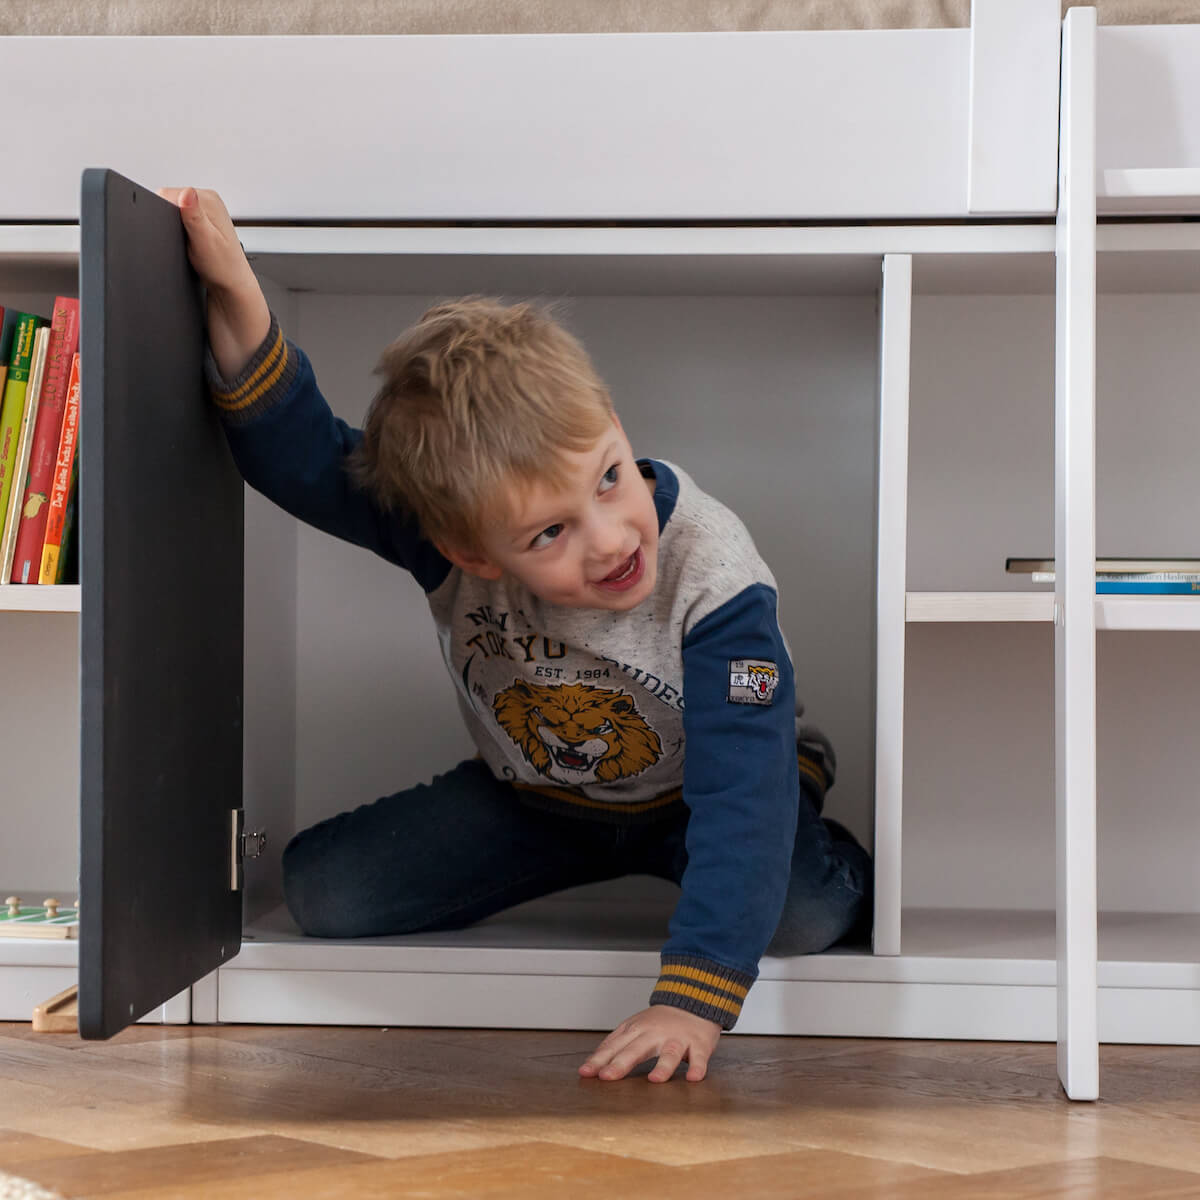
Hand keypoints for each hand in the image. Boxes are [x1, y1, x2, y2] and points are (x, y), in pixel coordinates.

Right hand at [157, 186, 270, 379]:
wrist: (231, 288)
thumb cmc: (224, 269)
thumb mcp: (205, 241)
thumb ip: (195, 216)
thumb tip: (187, 193)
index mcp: (209, 199)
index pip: (167, 194)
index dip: (162, 214)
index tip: (177, 233)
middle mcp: (207, 201)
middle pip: (168, 203)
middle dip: (167, 223)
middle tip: (184, 243)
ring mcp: (203, 212)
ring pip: (170, 214)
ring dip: (172, 230)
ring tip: (187, 245)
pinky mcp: (199, 224)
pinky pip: (176, 223)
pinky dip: (176, 235)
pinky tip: (187, 246)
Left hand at [578, 1006, 720, 1082]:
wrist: (693, 1001)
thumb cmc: (660, 1020)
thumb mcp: (634, 1026)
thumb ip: (615, 1044)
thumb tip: (591, 1064)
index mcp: (636, 1030)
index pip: (614, 1047)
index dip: (599, 1060)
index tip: (585, 1073)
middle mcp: (655, 1034)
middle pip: (636, 1049)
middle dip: (620, 1063)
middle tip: (606, 1077)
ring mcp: (677, 1039)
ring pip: (669, 1053)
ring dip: (663, 1066)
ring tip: (655, 1080)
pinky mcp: (698, 1044)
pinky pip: (698, 1057)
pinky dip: (697, 1067)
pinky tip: (693, 1078)